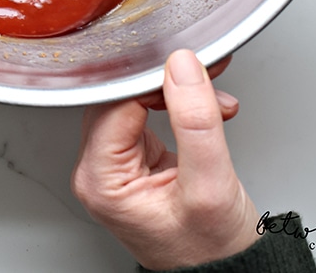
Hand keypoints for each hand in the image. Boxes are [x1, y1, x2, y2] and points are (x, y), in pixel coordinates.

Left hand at [71, 50, 259, 269]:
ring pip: (135, 103)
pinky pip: (148, 116)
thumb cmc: (210, 249)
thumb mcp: (210, 185)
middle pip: (120, 100)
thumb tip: (182, 68)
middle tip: (209, 77)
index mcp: (99, 179)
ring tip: (217, 104)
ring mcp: (114, 165)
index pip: (114, 104)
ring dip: (178, 96)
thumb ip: (195, 123)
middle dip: (169, 85)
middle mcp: (97, 171)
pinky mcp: (134, 159)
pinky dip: (179, 109)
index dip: (151, 81)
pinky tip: (208, 111)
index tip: (188, 66)